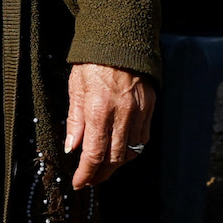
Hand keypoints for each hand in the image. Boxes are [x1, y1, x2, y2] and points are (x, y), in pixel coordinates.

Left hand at [64, 62, 156, 187]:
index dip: (86, 173)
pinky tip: (121, 148)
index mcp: (99, 109)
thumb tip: (72, 147)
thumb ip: (75, 120)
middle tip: (91, 179)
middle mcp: (122, 114)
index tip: (79, 182)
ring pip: (131, 151)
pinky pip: (143, 138)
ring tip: (104, 166)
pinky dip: (132, 148)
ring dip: (117, 164)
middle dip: (101, 174)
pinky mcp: (150, 108)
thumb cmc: (94, 63)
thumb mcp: (76, 88)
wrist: (120, 40)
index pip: (94, 154)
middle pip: (114, 159)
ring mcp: (139, 112)